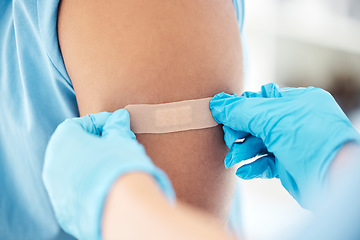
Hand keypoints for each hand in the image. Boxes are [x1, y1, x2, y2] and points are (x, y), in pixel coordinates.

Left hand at [42, 109, 174, 239]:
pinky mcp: (63, 209)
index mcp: (63, 140)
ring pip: (74, 170)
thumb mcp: (121, 140)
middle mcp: (53, 163)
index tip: (116, 125)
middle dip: (96, 143)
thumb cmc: (118, 166)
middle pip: (74, 146)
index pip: (79, 124)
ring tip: (115, 165)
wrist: (120, 208)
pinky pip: (75, 190)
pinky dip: (89, 185)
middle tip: (117, 144)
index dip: (100, 122)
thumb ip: (117, 127)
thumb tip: (119, 117)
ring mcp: (55, 188)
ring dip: (92, 164)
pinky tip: (108, 185)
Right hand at [210, 83, 359, 208]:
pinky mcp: (289, 166)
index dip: (240, 108)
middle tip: (229, 141)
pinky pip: (265, 163)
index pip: (260, 100)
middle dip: (239, 132)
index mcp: (297, 102)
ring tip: (232, 160)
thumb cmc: (313, 141)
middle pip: (256, 123)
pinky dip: (253, 166)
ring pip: (258, 144)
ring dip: (242, 151)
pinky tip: (244, 171)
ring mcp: (292, 144)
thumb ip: (241, 111)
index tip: (222, 116)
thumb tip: (216, 104)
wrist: (336, 180)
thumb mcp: (272, 118)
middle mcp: (295, 121)